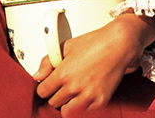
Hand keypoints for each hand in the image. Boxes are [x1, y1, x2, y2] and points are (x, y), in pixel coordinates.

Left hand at [34, 13, 154, 116]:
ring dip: (66, 104)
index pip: (42, 91)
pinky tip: (82, 96)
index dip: (43, 88)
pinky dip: (81, 106)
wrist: (117, 46)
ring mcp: (88, 96)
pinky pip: (84, 112)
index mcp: (63, 73)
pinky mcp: (101, 101)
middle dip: (54, 95)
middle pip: (53, 102)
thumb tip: (38, 76)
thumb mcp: (65, 47)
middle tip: (59, 88)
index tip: (47, 85)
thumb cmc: (93, 43)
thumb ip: (47, 63)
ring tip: (70, 95)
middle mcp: (74, 87)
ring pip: (67, 111)